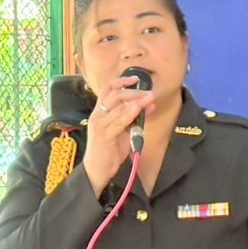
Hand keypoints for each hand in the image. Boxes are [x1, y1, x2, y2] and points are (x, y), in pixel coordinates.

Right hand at [81, 73, 155, 194]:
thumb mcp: (123, 131)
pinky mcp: (104, 136)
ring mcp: (99, 125)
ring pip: (117, 106)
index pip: (107, 89)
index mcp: (100, 112)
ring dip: (136, 100)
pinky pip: (118, 121)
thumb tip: (149, 105)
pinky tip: (138, 109)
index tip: (135, 78)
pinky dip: (129, 113)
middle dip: (133, 91)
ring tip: (149, 98)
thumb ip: (134, 118)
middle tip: (148, 92)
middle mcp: (97, 115)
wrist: (97, 170)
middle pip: (114, 95)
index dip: (120, 81)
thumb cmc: (109, 150)